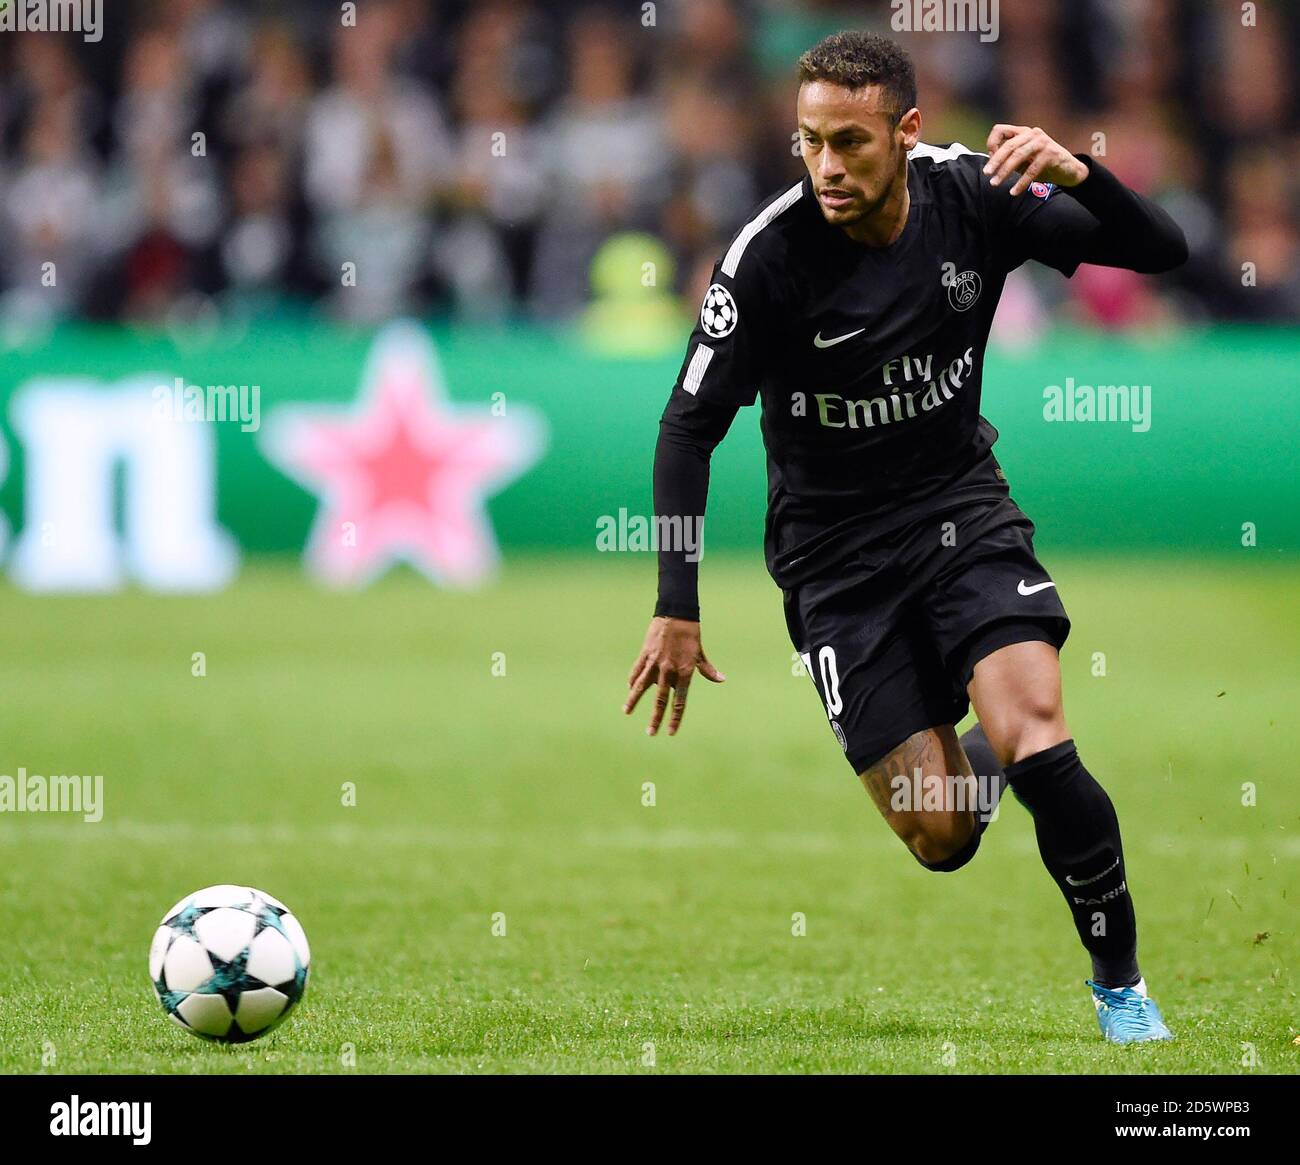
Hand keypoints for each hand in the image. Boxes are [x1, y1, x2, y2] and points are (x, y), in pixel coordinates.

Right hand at [623, 616, 725, 735]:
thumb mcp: (700, 653)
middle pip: (660, 699)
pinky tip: (629, 687)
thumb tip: (722, 679)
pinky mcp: (645, 653)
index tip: (671, 732)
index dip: (675, 718)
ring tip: (626, 711)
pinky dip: (633, 679)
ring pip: (642, 686)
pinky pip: (637, 670)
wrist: (676, 613)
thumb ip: (708, 670)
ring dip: (633, 700)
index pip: (680, 701)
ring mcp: (655, 662)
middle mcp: (669, 670)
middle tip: (650, 733)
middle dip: (655, 718)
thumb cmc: (691, 634)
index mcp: (685, 671)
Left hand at [983, 124, 1088, 195]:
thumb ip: (1009, 159)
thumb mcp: (1023, 160)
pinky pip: (1032, 169)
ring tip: (995, 183)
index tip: (988, 159)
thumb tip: (990, 162)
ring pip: (1018, 155)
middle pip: (1008, 145)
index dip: (991, 143)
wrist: (1069, 170)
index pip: (1000, 130)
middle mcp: (1032, 133)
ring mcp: (1042, 142)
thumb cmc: (1043, 165)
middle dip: (996, 161)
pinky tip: (1014, 192)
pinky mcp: (1051, 153)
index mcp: (1023, 132)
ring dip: (1005, 171)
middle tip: (986, 174)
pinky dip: (1021, 182)